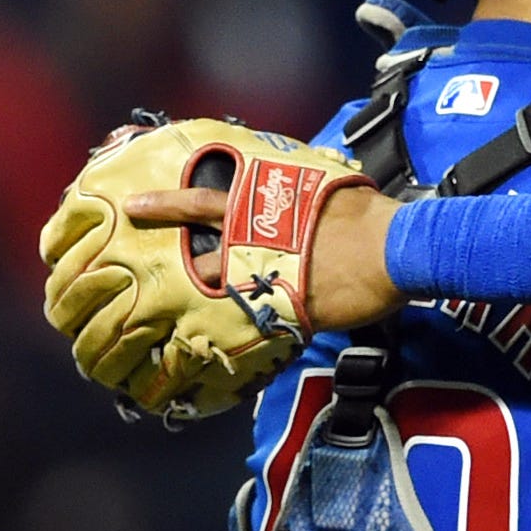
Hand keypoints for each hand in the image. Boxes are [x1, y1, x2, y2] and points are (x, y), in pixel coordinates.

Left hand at [123, 185, 405, 328]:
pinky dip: (247, 335)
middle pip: (202, 258)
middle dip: (164, 271)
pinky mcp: (292, 312)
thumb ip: (302, 186)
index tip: (133, 206)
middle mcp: (259, 244)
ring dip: (200, 308)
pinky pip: (261, 325)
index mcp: (264, 209)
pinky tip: (225, 352)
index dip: (166, 205)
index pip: (203, 204)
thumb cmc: (369, 214)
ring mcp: (272, 279)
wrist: (397, 249)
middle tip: (136, 283)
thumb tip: (298, 178)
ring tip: (168, 325)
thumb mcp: (329, 184)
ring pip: (224, 295)